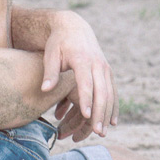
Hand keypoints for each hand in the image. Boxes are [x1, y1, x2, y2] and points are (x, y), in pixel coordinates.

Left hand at [41, 12, 117, 138]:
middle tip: (97, 132)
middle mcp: (98, 64)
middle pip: (102, 92)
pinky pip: (113, 92)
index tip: (85, 116)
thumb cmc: (58, 43)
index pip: (86, 82)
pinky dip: (114, 107)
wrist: (74, 27)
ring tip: (102, 132)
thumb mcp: (51, 54)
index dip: (86, 99)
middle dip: (100, 113)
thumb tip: (45, 89)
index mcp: (83, 59)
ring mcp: (105, 68)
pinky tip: (112, 122)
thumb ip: (50, 72)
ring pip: (110, 94)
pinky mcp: (108, 72)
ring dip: (108, 114)